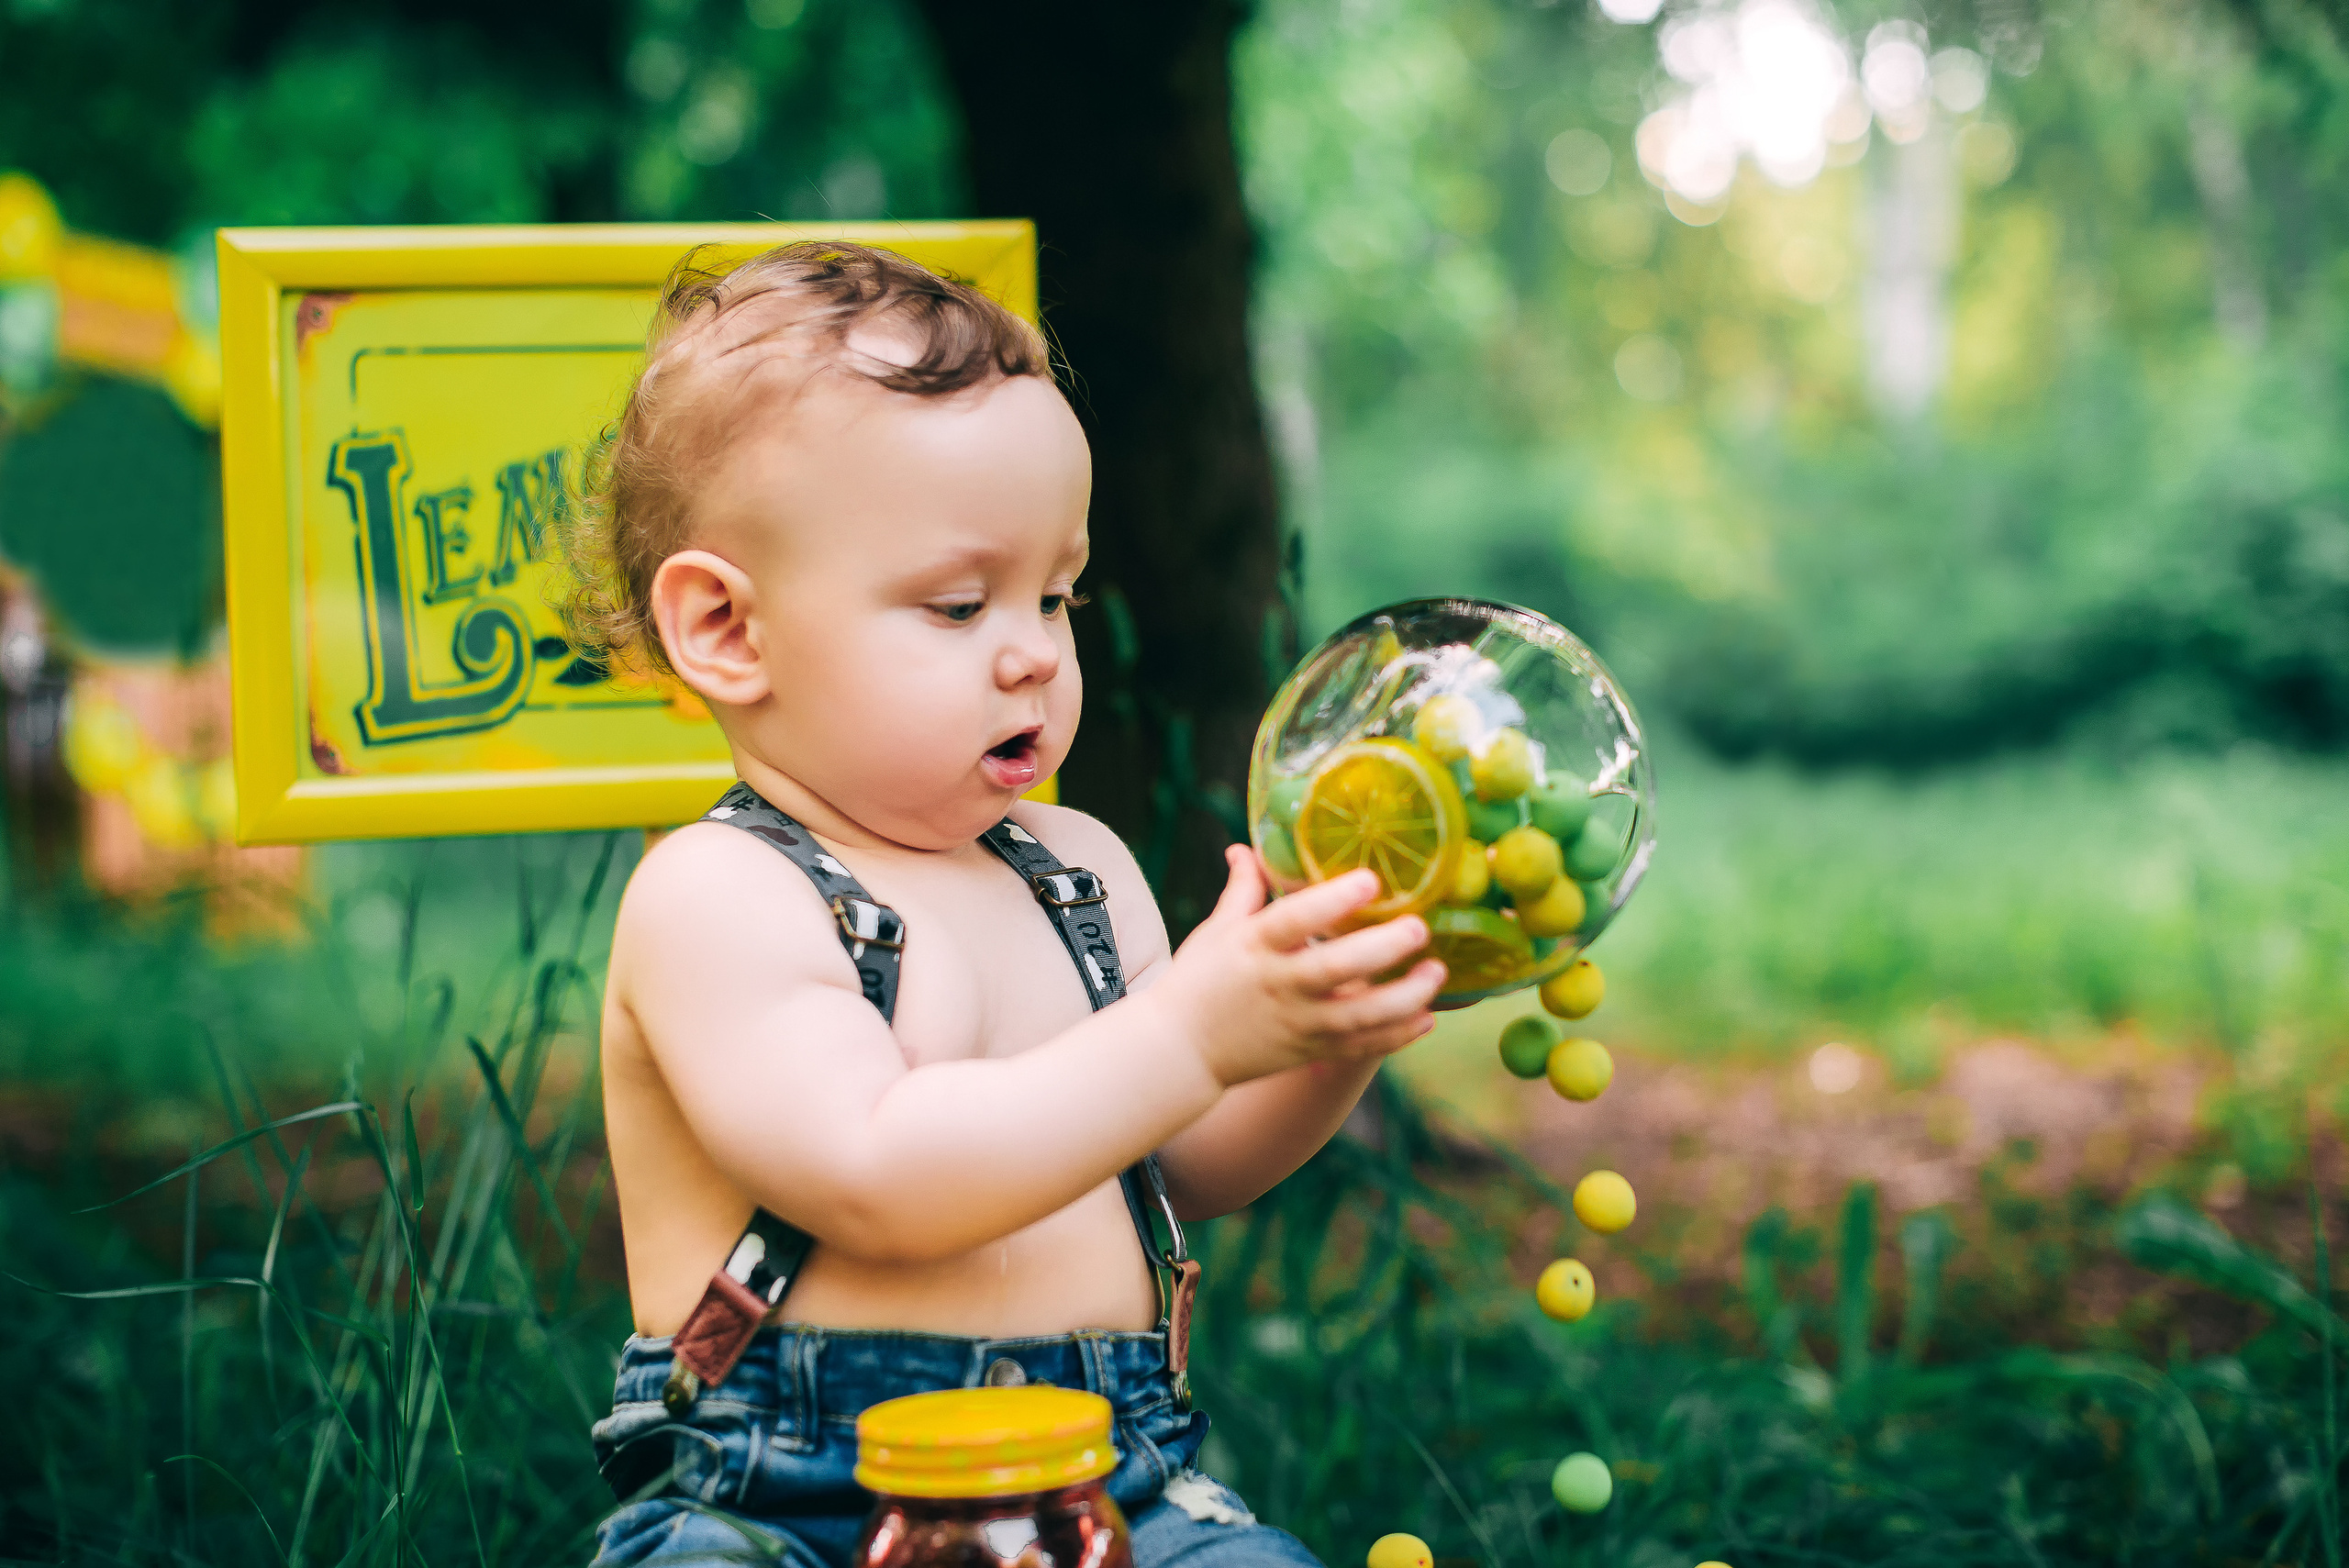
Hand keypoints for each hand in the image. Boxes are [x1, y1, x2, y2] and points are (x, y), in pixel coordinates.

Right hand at [1137, 845, 1445, 1086]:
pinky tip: (1426, 1018)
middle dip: (1381, 949)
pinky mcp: (1309, 1051)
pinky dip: (1394, 1037)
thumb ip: (1242, 889)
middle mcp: (1277, 985)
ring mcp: (1297, 1023)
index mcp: (1252, 946)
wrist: (1180, 1052)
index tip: (1370, 880)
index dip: (1331, 902)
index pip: (1293, 921)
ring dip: (1402, 997)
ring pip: (1357, 1016)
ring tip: (1437, 973)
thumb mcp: (1215, 931)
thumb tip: (1245, 846)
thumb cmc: (1198, 982)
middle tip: (1419, 928)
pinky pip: (1359, 1048)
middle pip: (1334, 969)